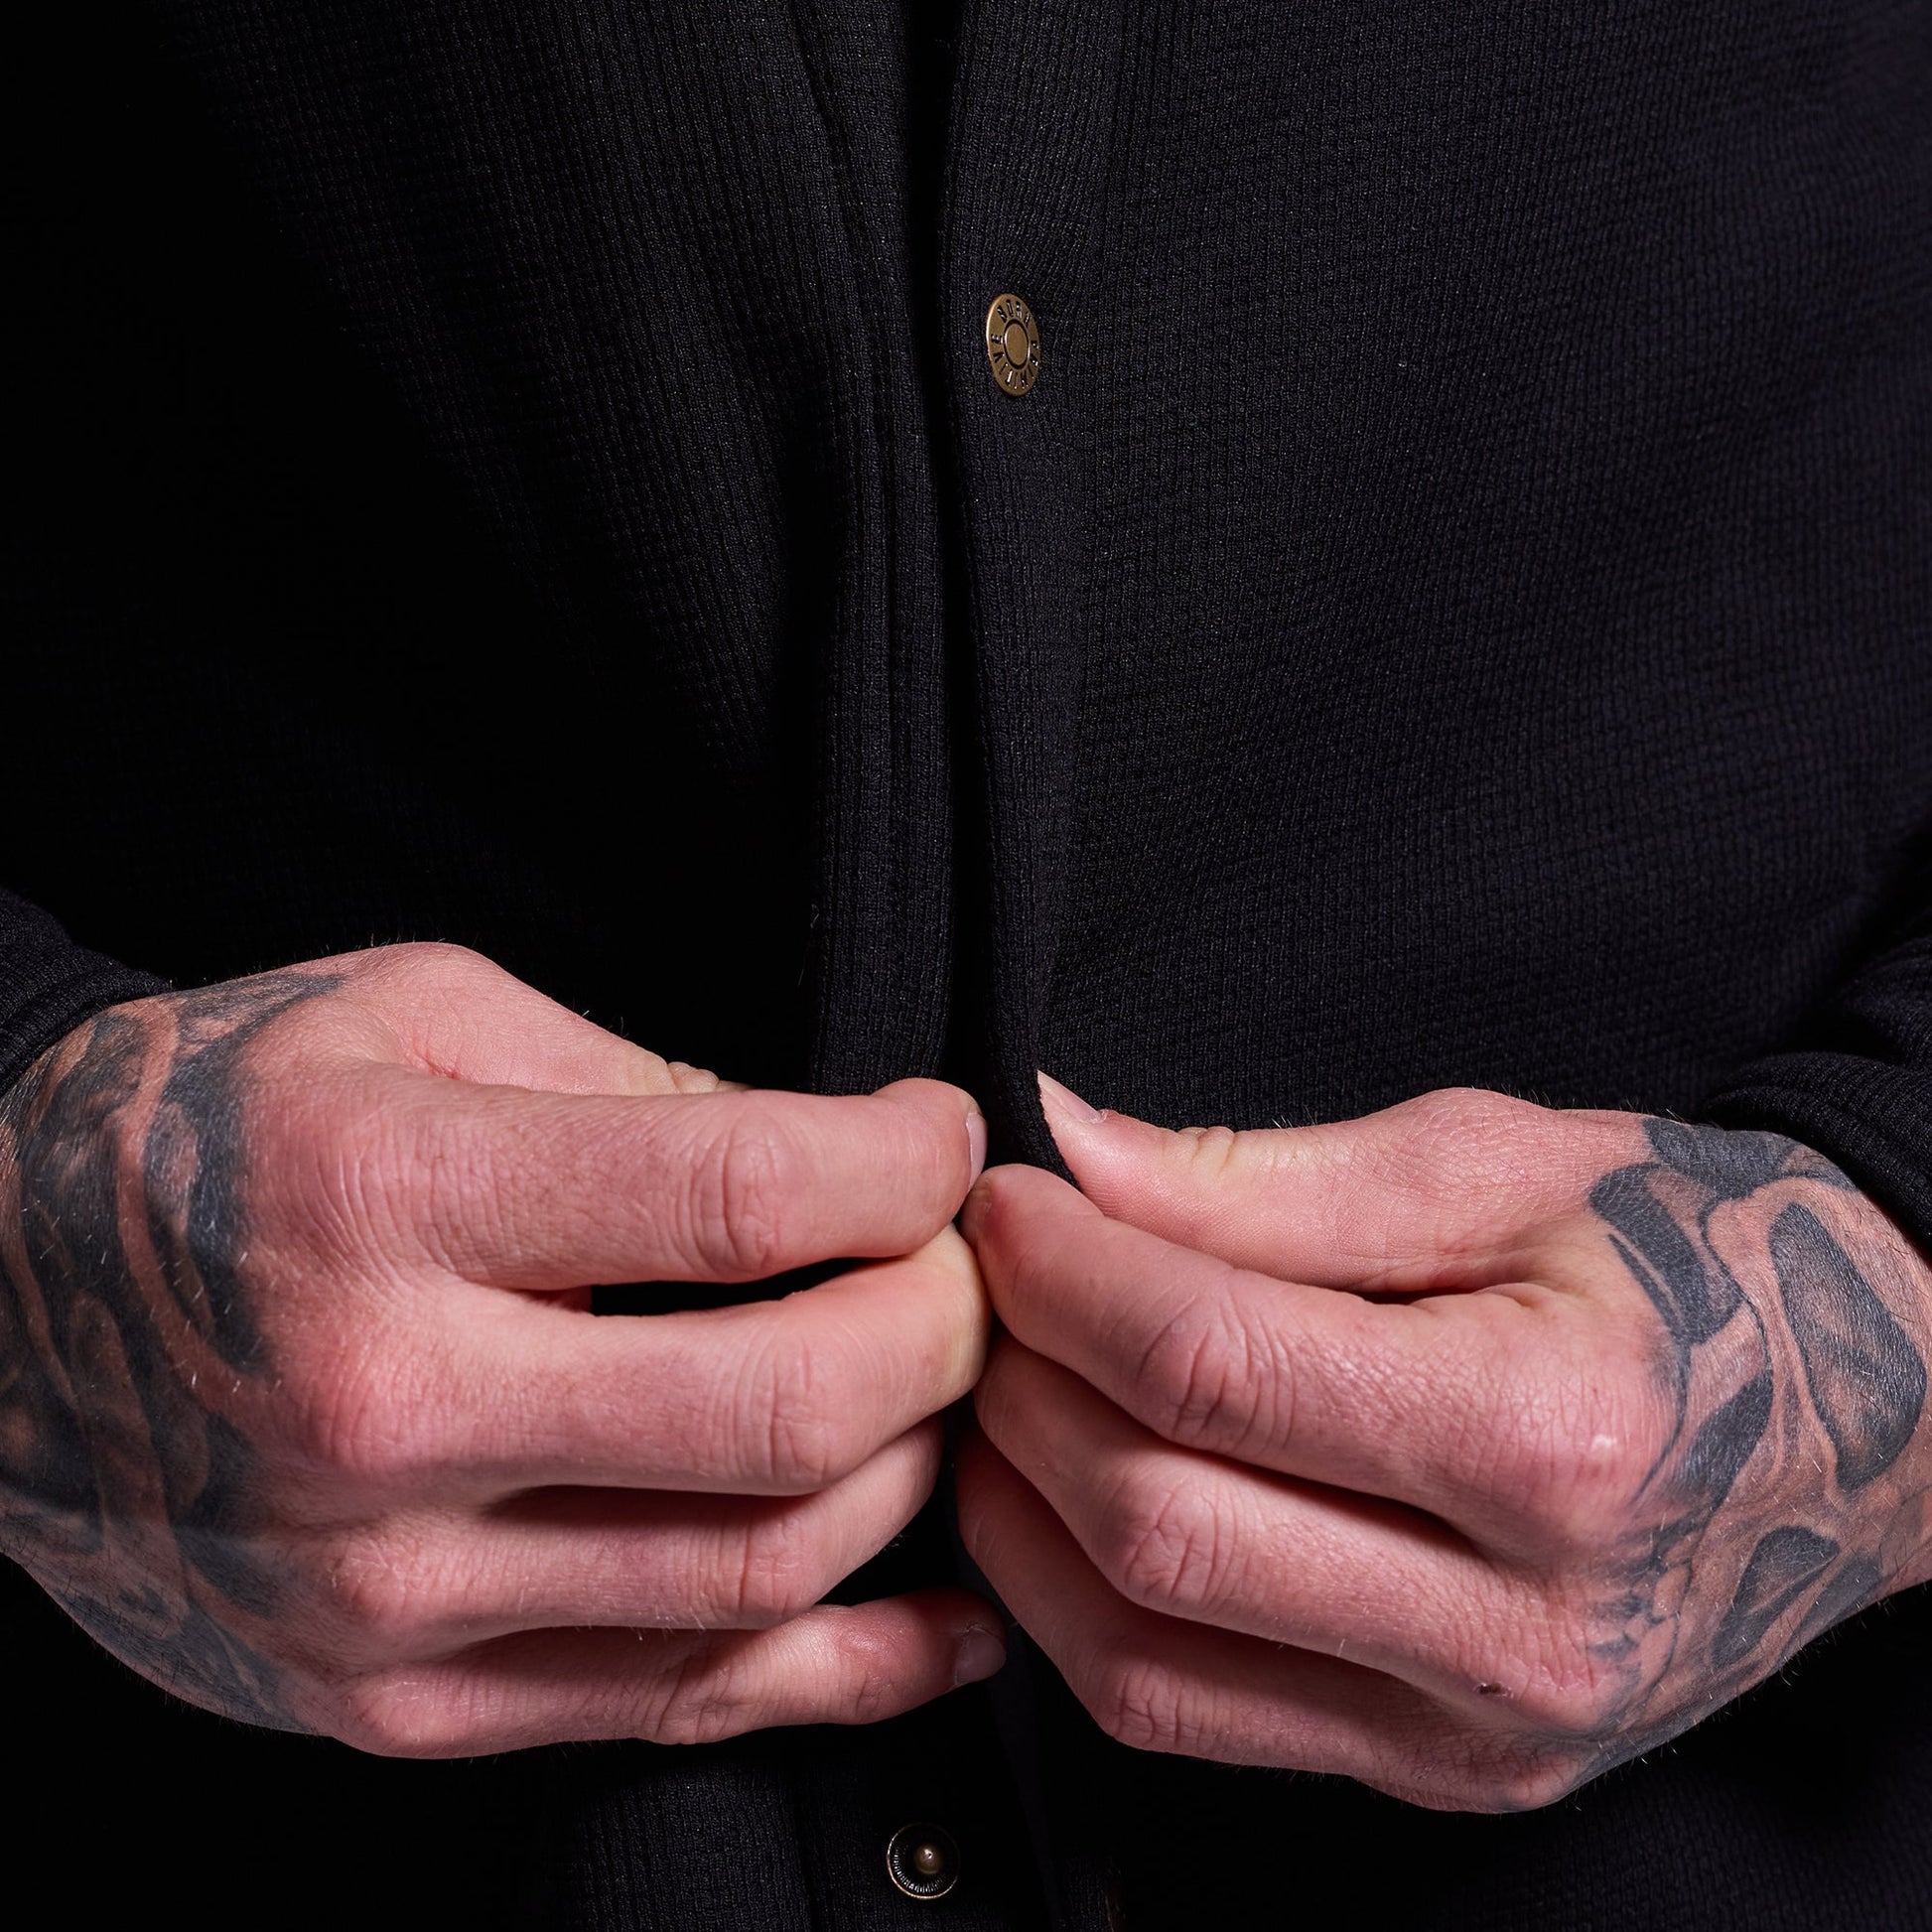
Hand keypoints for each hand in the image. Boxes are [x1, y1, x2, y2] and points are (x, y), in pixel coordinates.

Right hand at [0, 943, 1000, 1753]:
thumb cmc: (217, 1123)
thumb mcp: (416, 1015)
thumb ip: (638, 1082)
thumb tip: (835, 1161)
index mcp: (386, 1201)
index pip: (739, 1199)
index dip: (903, 1163)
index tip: (946, 1136)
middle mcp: (385, 1415)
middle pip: (784, 1408)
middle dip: (943, 1327)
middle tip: (966, 1267)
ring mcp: (387, 1592)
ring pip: (761, 1570)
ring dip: (913, 1474)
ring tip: (940, 1389)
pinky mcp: (398, 1699)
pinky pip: (680, 1705)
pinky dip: (851, 1665)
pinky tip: (950, 1614)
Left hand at [959, 1079, 1931, 1809]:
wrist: (1851, 1412)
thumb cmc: (1682, 1259)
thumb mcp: (1495, 1165)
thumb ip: (1265, 1178)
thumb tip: (1073, 1154)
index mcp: (1550, 1439)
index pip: (1213, 1369)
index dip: (1062, 1276)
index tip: (1003, 1205)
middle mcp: (1519, 1624)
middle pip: (1157, 1523)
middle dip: (1019, 1385)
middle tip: (989, 1288)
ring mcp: (1479, 1728)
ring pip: (1140, 1654)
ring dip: (1018, 1512)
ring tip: (1008, 1385)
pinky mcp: (1441, 1772)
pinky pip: (1190, 1717)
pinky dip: (1083, 1607)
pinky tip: (1063, 1497)